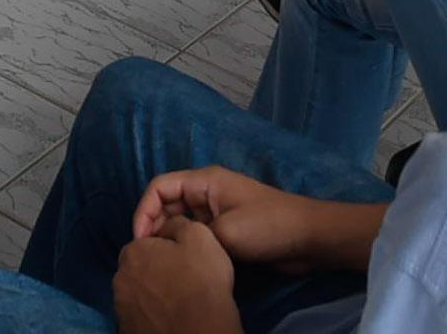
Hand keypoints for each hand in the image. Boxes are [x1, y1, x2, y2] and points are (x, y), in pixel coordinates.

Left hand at [113, 220, 235, 333]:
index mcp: (133, 253)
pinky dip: (151, 315)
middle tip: (181, 280)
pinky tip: (169, 318)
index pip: (145, 244)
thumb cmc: (200, 280)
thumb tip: (168, 228)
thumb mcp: (198, 235)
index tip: (183, 260)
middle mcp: (120, 279)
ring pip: (137, 294)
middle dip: (154, 271)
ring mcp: (121, 308)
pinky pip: (139, 316)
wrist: (200, 331)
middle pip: (138, 269)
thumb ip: (177, 224)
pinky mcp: (128, 330)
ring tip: (177, 302)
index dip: (165, 250)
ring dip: (151, 294)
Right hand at [132, 167, 321, 272]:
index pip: (160, 186)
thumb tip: (166, 243)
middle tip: (148, 256)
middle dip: (153, 226)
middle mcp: (207, 193)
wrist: (307, 238)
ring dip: (169, 237)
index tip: (140, 239)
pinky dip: (185, 245)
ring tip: (160, 262)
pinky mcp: (225, 230)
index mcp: (205, 181)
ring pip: (180, 221)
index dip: (144, 210)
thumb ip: (190, 235)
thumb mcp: (224, 232)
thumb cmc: (267, 226)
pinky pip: (196, 234)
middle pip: (167, 204)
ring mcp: (216, 211)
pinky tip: (181, 264)